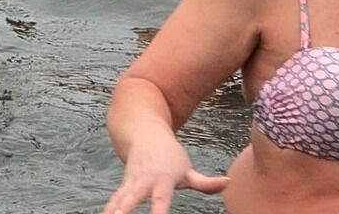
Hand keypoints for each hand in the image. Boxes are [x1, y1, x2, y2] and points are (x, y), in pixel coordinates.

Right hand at [101, 139, 227, 213]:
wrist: (144, 133)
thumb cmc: (169, 156)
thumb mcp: (187, 169)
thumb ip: (206, 182)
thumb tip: (228, 183)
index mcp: (162, 179)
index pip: (161, 199)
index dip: (157, 212)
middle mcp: (144, 180)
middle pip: (133, 198)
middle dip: (124, 210)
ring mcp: (131, 182)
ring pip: (119, 199)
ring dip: (112, 211)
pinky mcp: (123, 185)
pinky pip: (114, 200)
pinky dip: (109, 210)